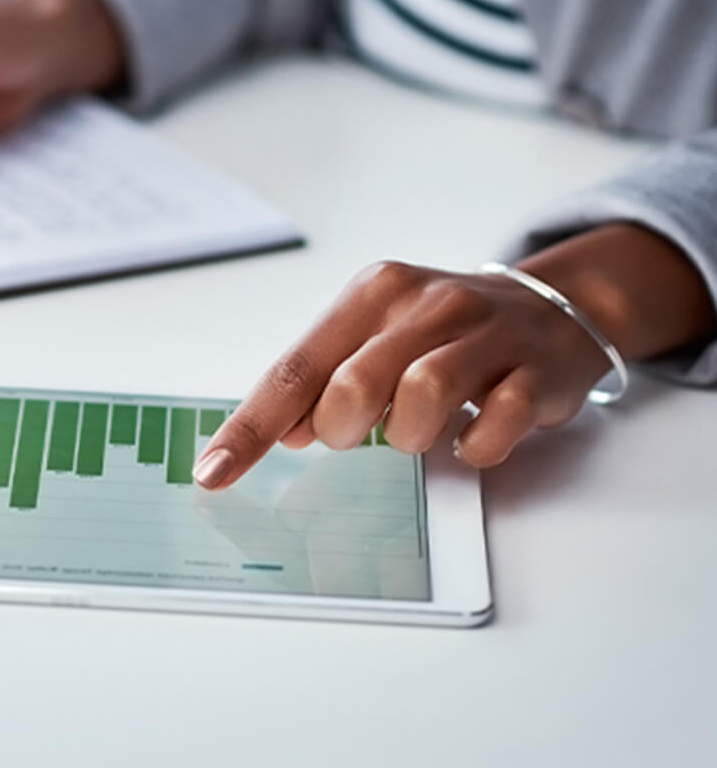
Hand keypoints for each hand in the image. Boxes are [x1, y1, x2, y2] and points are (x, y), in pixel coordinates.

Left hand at [194, 223, 716, 488]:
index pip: (294, 367)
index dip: (251, 428)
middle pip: (354, 382)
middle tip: (358, 435)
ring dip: (409, 435)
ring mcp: (486, 333)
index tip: (213, 473)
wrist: (554, 307)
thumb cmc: (445, 332)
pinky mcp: (536, 369)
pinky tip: (470, 438)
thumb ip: (325, 379)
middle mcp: (425, 303)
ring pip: (425, 393)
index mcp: (372, 294)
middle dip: (341, 429)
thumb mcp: (376, 338)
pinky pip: (499, 421)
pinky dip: (476, 445)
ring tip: (419, 434)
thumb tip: (283, 431)